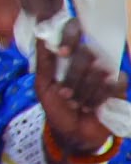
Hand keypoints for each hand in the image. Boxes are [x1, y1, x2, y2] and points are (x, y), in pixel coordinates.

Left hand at [37, 19, 127, 155]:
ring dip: (84, 91)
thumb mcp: (43, 84)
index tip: (63, 53)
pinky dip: (99, 97)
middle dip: (73, 78)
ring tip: (76, 104)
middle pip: (87, 53)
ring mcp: (107, 71)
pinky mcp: (120, 87)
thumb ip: (44, 61)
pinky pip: (115, 83)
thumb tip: (41, 35)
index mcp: (70, 53)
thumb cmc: (56, 105)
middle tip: (65, 94)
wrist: (72, 133)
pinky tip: (91, 107)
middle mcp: (90, 58)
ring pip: (100, 71)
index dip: (70, 38)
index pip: (74, 30)